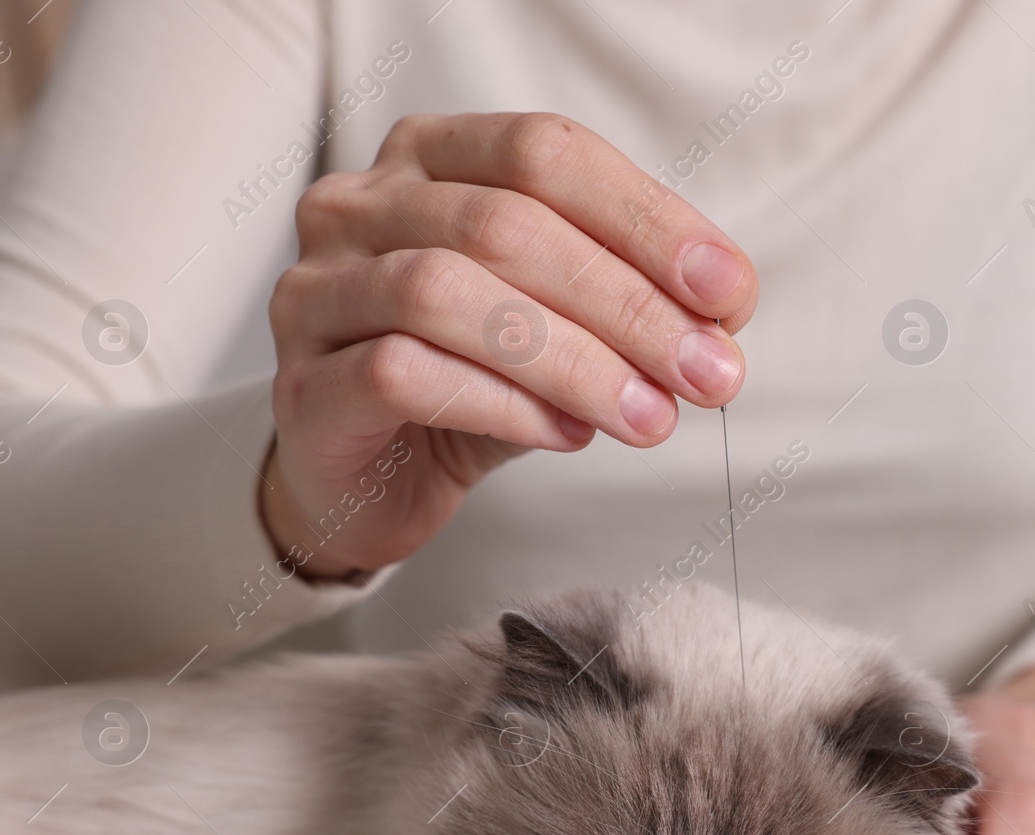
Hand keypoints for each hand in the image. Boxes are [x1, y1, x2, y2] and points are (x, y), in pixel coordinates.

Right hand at [261, 112, 758, 578]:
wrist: (363, 479)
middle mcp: (358, 203)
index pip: (546, 153)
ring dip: (575, 361)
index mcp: (430, 156)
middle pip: (507, 224)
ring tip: (651, 417)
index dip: (648, 219)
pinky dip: (505, 404)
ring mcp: (316, 290)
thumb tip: (721, 313)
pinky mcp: (303, 383)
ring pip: (449, 294)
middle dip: (629, 305)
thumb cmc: (468, 382)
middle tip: (709, 373)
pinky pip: (404, 372)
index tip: (731, 293)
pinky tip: (566, 435)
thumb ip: (622, 299)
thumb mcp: (557, 324)